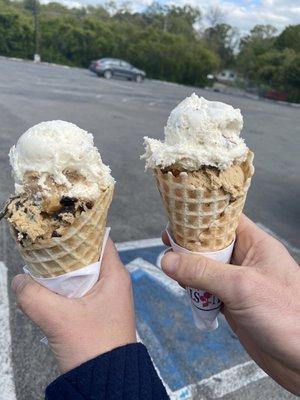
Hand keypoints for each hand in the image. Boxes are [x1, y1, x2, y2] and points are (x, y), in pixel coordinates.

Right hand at [12, 239, 136, 372]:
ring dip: (61, 275)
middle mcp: (113, 283)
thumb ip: (34, 297)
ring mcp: (105, 297)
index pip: (99, 239)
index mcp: (115, 276)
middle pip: (87, 256)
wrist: (106, 382)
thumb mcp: (59, 320)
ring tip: (41, 271)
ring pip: (80, 275)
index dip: (80, 230)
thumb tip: (19, 280)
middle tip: (43, 249)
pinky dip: (63, 290)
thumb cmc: (94, 349)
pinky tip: (46, 293)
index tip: (59, 225)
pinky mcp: (97, 310)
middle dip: (64, 254)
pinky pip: (78, 292)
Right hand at [161, 215, 299, 394]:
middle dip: (190, 246)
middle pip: (211, 244)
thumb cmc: (288, 317)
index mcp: (255, 245)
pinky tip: (189, 294)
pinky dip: (195, 292)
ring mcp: (238, 282)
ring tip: (176, 273)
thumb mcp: (241, 286)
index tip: (179, 217)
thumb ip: (203, 272)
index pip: (225, 220)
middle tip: (169, 247)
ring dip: (190, 271)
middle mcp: (246, 260)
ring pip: (206, 268)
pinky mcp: (232, 303)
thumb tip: (169, 260)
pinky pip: (207, 291)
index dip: (202, 217)